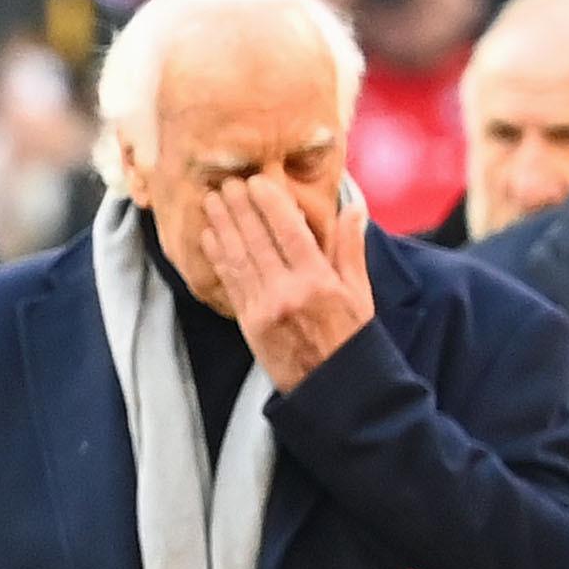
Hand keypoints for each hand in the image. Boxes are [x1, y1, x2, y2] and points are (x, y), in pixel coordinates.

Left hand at [189, 169, 374, 384]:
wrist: (332, 386)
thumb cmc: (351, 335)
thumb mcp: (359, 292)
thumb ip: (350, 248)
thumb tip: (352, 207)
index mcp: (318, 282)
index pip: (289, 233)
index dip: (269, 205)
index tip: (255, 182)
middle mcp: (287, 293)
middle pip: (257, 241)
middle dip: (239, 209)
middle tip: (225, 183)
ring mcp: (264, 309)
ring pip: (238, 259)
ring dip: (222, 227)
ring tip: (210, 201)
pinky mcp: (248, 323)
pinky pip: (230, 283)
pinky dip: (219, 257)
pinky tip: (209, 236)